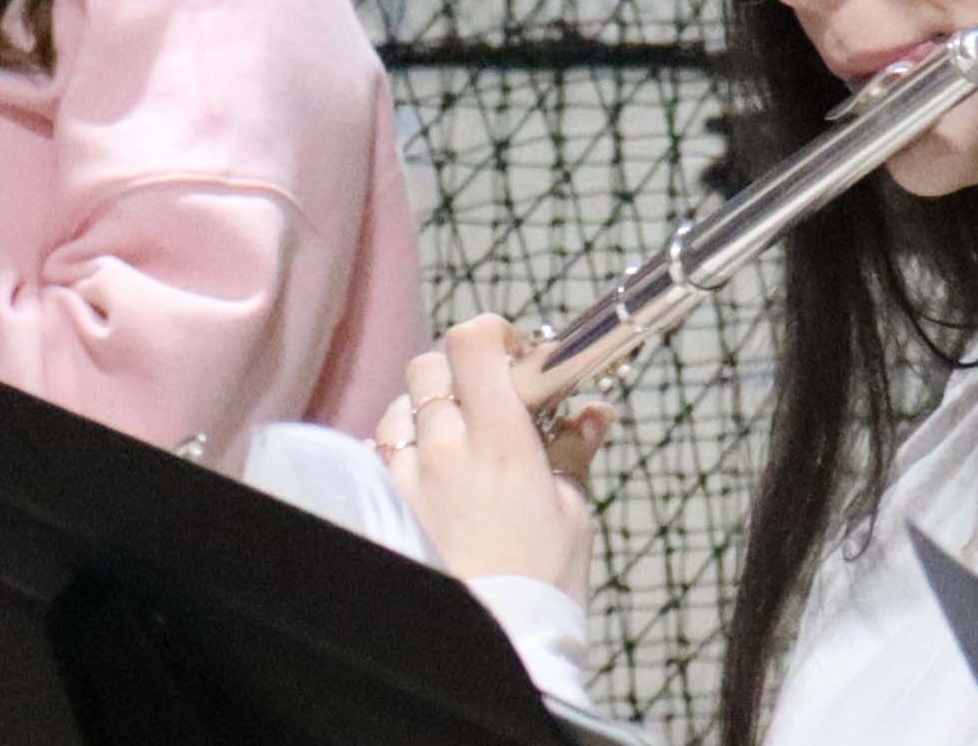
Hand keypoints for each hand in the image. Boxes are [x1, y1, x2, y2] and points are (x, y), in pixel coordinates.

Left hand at [383, 316, 611, 591]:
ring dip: (426, 411)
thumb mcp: (572, 514)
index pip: (472, 343)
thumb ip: (573, 452)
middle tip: (489, 400)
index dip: (491, 334)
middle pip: (428, 365)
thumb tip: (595, 412)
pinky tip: (429, 480)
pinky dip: (404, 451)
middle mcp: (443, 447)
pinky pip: (382, 453)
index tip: (514, 353)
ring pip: (399, 407)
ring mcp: (405, 476)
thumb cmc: (543, 584)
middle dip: (457, 370)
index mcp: (500, 440)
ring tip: (457, 444)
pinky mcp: (382, 504)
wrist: (492, 643)